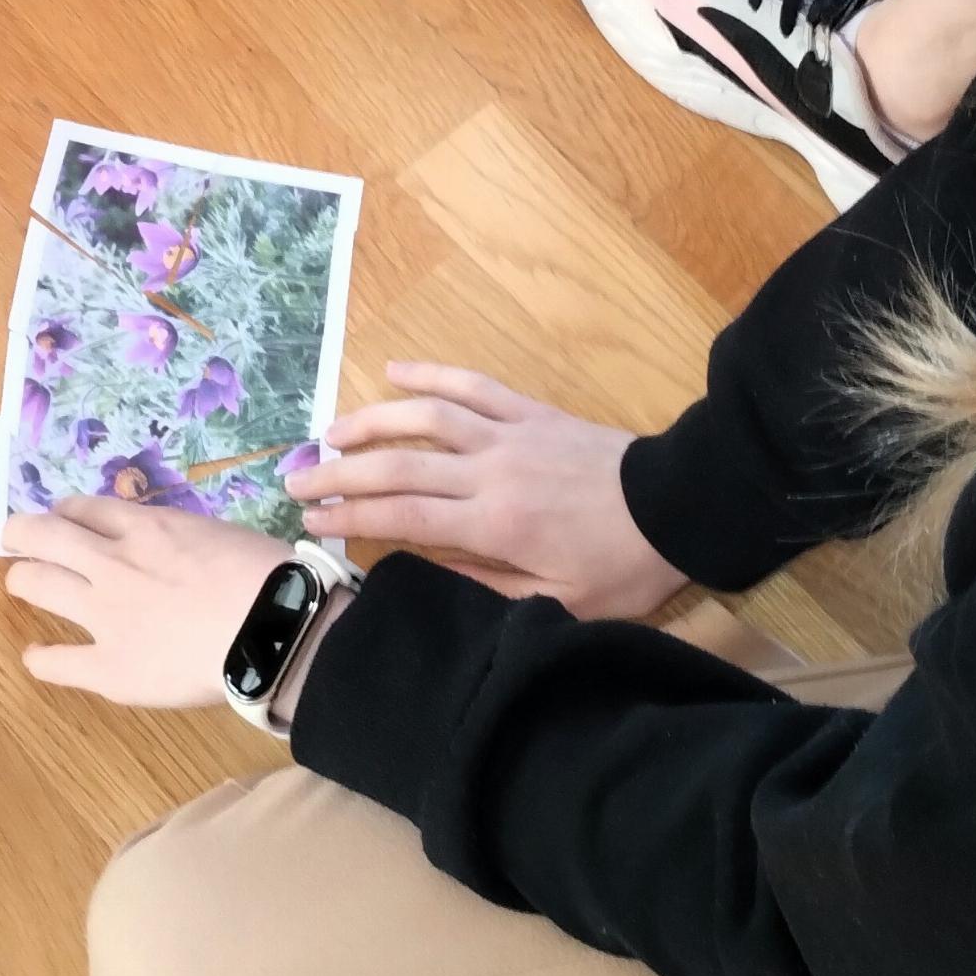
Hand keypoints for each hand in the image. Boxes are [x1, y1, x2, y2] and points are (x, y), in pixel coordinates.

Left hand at [4, 496, 291, 708]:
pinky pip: (57, 662)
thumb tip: (175, 552)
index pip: (85, 509)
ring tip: (20, 582)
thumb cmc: (266, 577)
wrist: (273, 629)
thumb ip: (182, 540)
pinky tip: (35, 656)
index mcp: (145, 527)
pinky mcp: (109, 667)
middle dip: (23, 533)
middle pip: (43, 535)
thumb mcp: (218, 535)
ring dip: (22, 578)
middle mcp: (112, 562)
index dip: (66, 512)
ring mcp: (104, 614)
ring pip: (37, 583)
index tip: (63, 518)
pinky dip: (40, 658)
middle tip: (16, 538)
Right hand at [288, 365, 684, 617]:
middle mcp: (489, 472)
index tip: (310, 524)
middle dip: (337, 474)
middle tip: (294, 483)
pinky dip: (429, 375)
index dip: (349, 518)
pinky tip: (393, 371)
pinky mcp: (530, 411)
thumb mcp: (561, 604)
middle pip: (396, 465)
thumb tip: (428, 568)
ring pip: (423, 417)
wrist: (681, 506)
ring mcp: (508, 434)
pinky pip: (471, 386)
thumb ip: (490, 587)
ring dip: (369, 422)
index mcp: (494, 525)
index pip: (403, 516)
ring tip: (327, 435)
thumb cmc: (624, 566)